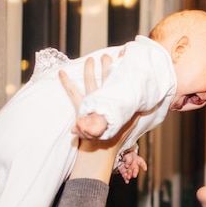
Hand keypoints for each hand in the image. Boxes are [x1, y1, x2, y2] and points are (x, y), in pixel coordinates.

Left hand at [59, 54, 138, 182]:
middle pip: (107, 78)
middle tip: (108, 56)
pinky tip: (60, 72)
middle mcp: (106, 100)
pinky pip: (72, 92)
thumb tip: (144, 105)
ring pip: (91, 81)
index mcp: (118, 103)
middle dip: (107, 65)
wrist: (99, 150)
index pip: (121, 82)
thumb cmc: (113, 140)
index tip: (125, 59)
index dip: (123, 70)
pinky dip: (66, 82)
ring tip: (90, 60)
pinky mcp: (81, 108)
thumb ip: (134, 114)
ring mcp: (93, 103)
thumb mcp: (128, 125)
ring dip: (90, 69)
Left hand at [117, 151, 146, 183]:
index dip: (143, 165)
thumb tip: (127, 165)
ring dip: (130, 176)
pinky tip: (126, 181)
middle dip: (135, 172)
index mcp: (136, 160)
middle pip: (135, 169)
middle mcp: (134, 166)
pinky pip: (125, 176)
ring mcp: (129, 169)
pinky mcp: (124, 172)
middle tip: (134, 175)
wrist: (120, 157)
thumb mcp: (128, 155)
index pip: (141, 162)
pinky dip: (126, 179)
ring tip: (128, 177)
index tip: (145, 169)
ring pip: (130, 173)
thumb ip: (129, 159)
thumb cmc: (127, 155)